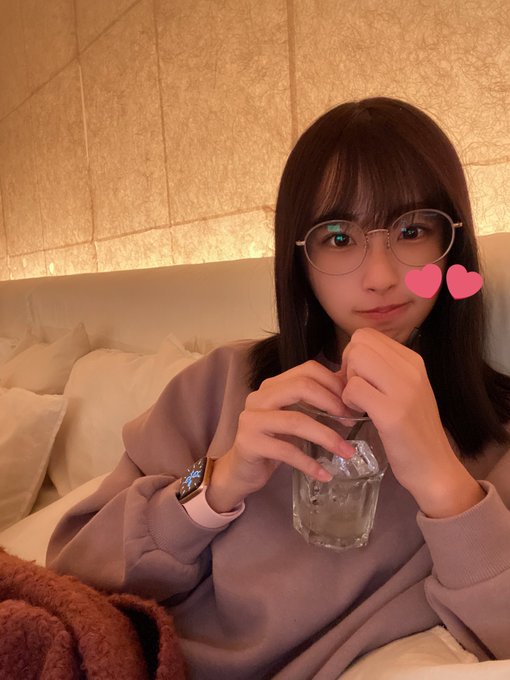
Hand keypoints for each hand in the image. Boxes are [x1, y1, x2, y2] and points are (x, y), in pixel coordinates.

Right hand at [206, 361, 355, 512]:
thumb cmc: (273, 442)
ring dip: (326, 436)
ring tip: (347, 452)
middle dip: (331, 403)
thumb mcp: (295, 417)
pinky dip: (309, 463)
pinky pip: (286, 451)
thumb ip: (315, 403)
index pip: (307, 370)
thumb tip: (351, 389)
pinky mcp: (249, 443)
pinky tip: (325, 474)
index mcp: (273, 386)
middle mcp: (259, 397)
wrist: (241, 471)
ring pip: (296, 420)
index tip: (350, 404)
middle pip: (301, 387)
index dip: (333, 383)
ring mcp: (251, 419)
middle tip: (350, 422)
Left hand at [339, 327, 484, 516]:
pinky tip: (360, 416)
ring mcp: (403, 389)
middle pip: (359, 343)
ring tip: (359, 404)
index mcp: (413, 361)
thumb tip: (349, 356)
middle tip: (355, 392)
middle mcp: (411, 369)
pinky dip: (347, 402)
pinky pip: (353, 389)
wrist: (435, 468)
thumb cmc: (413, 432)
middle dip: (347, 366)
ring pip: (355, 360)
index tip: (359, 379)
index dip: (353, 355)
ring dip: (347, 384)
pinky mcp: (392, 413)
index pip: (367, 335)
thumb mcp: (404, 391)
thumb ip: (383, 370)